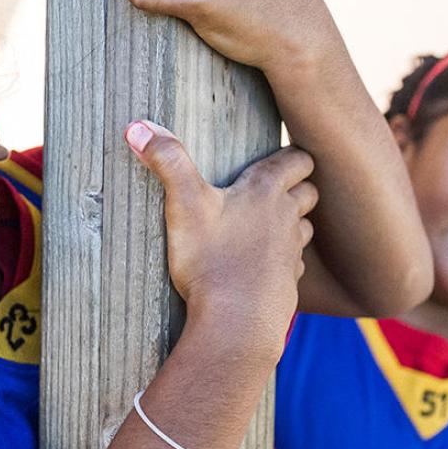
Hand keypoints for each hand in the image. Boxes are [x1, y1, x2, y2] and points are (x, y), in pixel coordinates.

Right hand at [125, 120, 315, 360]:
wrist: (236, 323)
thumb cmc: (211, 261)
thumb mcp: (183, 204)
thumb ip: (167, 161)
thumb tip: (138, 126)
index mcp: (266, 191)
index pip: (298, 159)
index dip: (293, 155)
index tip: (281, 156)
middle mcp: (287, 218)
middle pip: (309, 192)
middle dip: (297, 187)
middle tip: (273, 188)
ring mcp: (291, 253)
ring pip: (305, 228)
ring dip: (293, 223)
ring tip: (268, 225)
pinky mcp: (288, 284)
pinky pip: (294, 264)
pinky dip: (285, 260)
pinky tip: (263, 265)